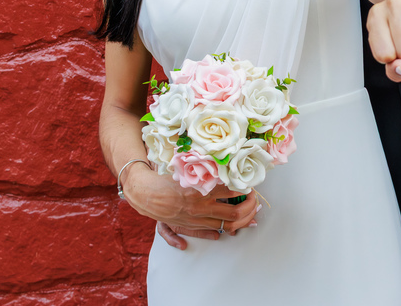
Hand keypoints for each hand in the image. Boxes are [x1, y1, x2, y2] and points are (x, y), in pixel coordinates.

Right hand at [122, 164, 257, 245]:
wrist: (144, 193)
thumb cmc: (165, 177)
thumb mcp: (187, 168)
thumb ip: (205, 168)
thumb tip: (224, 165)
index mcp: (201, 190)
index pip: (231, 191)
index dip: (245, 188)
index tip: (251, 185)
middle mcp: (200, 207)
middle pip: (234, 213)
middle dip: (250, 208)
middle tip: (256, 201)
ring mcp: (195, 219)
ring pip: (225, 226)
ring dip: (242, 222)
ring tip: (252, 216)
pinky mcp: (188, 226)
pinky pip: (208, 233)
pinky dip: (218, 234)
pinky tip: (227, 233)